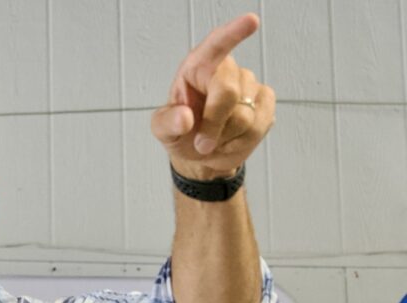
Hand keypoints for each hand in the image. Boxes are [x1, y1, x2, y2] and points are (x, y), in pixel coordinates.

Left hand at [151, 13, 274, 179]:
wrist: (202, 155)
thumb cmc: (182, 134)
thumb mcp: (163, 130)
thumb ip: (167, 123)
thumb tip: (185, 118)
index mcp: (198, 67)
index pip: (216, 44)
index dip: (233, 33)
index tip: (251, 20)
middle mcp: (227, 71)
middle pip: (228, 93)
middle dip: (213, 124)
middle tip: (202, 143)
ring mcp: (250, 86)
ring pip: (245, 115)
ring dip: (226, 136)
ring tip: (216, 137)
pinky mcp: (265, 103)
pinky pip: (259, 124)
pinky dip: (242, 140)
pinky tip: (231, 139)